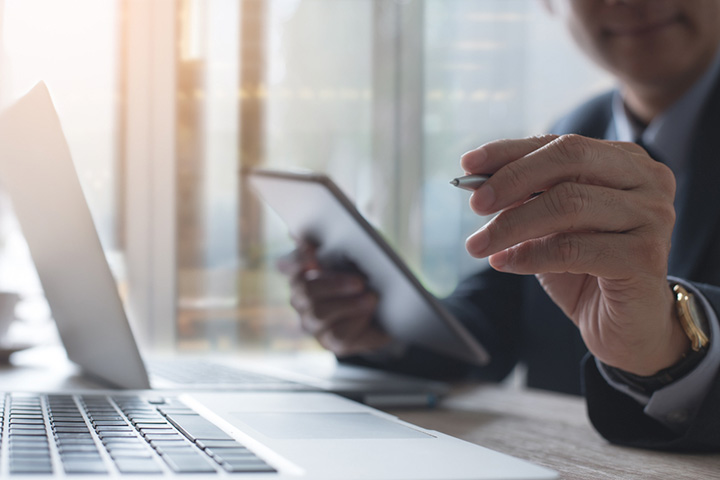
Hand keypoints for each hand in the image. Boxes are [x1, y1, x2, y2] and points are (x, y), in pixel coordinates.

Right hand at [277, 242, 391, 356]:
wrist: (383, 310)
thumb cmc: (362, 276)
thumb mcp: (352, 257)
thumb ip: (331, 245)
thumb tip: (305, 236)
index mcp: (301, 275)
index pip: (289, 265)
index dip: (297, 259)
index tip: (310, 251)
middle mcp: (301, 301)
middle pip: (307, 292)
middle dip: (334, 285)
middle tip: (359, 281)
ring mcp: (313, 324)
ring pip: (321, 315)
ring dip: (349, 305)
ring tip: (371, 298)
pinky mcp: (331, 343)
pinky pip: (340, 336)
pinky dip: (358, 323)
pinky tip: (371, 315)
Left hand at [461, 134, 688, 375]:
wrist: (626, 325)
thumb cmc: (586, 268)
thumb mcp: (551, 225)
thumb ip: (525, 198)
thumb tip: (476, 184)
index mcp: (625, 161)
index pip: (561, 145)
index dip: (511, 152)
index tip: (468, 164)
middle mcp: (647, 180)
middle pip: (570, 160)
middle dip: (513, 179)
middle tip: (475, 204)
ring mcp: (652, 217)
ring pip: (568, 204)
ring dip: (512, 225)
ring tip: (478, 245)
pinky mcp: (645, 257)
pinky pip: (573, 248)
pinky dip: (530, 255)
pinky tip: (505, 263)